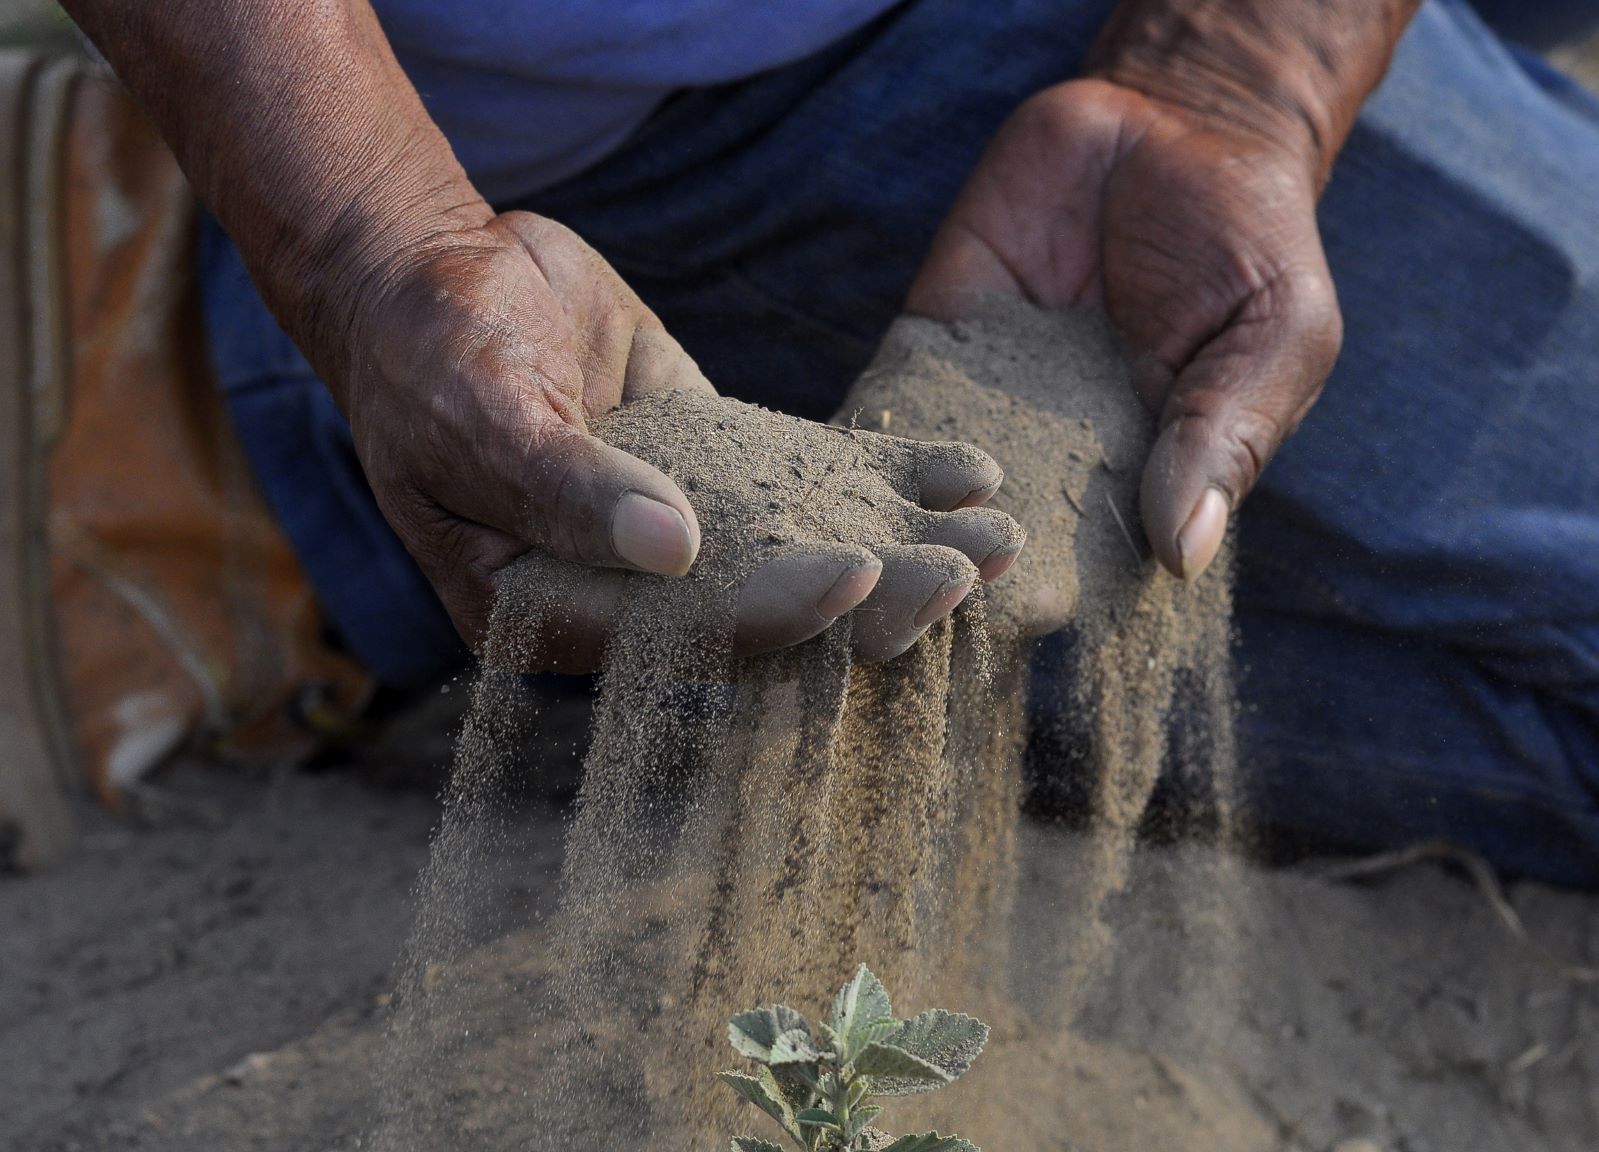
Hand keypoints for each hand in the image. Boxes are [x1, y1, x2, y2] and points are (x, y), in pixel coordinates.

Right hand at [332, 212, 1013, 669]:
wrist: (434, 275)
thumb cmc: (427, 354)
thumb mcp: (479, 415)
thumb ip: (566, 486)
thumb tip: (675, 550)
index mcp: (566, 616)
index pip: (689, 637)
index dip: (775, 614)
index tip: (859, 574)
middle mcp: (642, 594)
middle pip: (776, 615)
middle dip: (876, 602)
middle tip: (968, 574)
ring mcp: (695, 531)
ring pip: (814, 550)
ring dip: (908, 549)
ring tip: (1005, 536)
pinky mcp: (730, 468)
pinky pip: (820, 480)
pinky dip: (893, 478)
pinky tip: (975, 471)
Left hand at [909, 77, 1342, 579]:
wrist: (1176, 118)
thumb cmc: (1250, 241)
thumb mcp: (1272, 335)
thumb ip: (1227, 434)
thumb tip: (1186, 554)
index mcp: (1142, 482)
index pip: (1091, 567)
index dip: (1054, 598)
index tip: (1018, 625)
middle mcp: (1056, 457)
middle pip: (994, 542)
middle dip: (952, 574)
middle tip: (923, 600)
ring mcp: (992, 400)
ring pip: (932, 487)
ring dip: (897, 525)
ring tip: (869, 557)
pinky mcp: (941, 338)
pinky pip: (893, 397)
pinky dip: (861, 438)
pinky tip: (828, 481)